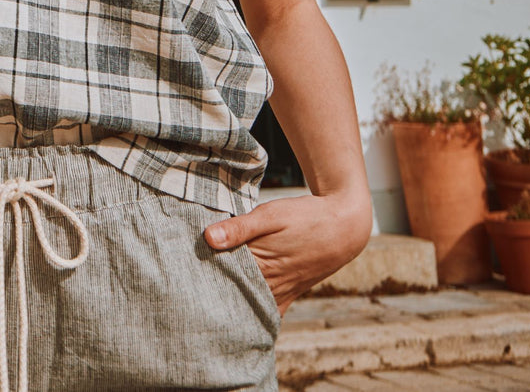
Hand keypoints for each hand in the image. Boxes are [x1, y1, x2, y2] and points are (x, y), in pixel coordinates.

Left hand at [204, 192, 372, 315]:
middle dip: (214, 291)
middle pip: (235, 293)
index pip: (224, 276)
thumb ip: (240, 228)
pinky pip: (269, 310)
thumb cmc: (305, 217)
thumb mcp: (271, 215)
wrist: (344, 227)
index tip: (185, 275)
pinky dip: (253, 311)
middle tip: (189, 291)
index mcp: (262, 265)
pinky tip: (239, 314)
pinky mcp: (291, 293)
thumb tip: (208, 238)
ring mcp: (282, 292)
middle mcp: (271, 285)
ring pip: (250, 304)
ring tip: (206, 301)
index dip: (203, 275)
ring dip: (231, 301)